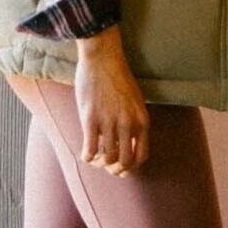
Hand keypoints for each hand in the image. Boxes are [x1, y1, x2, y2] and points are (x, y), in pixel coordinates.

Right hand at [75, 25, 149, 176]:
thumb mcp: (135, 101)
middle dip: (114, 169)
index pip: (141, 156)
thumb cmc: (118, 78)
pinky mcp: (91, 119)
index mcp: (142, 119)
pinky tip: (85, 152)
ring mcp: (110, 122)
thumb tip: (126, 145)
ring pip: (106, 159)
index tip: (121, 165)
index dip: (131, 167)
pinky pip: (89, 151)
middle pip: (124, 163)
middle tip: (106, 164)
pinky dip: (87, 157)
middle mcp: (128, 124)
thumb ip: (133, 122)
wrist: (103, 58)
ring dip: (99, 162)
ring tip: (95, 156)